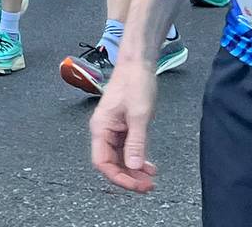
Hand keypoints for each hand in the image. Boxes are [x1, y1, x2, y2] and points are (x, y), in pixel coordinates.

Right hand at [90, 57, 160, 191]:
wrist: (138, 64)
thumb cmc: (135, 83)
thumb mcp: (139, 115)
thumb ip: (136, 142)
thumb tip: (133, 167)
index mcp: (101, 128)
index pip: (102, 162)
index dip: (118, 177)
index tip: (136, 185)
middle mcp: (104, 131)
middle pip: (111, 163)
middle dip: (128, 177)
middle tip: (148, 186)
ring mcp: (113, 130)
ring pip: (120, 159)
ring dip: (134, 170)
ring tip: (150, 179)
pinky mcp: (123, 127)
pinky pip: (127, 149)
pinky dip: (137, 159)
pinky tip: (149, 165)